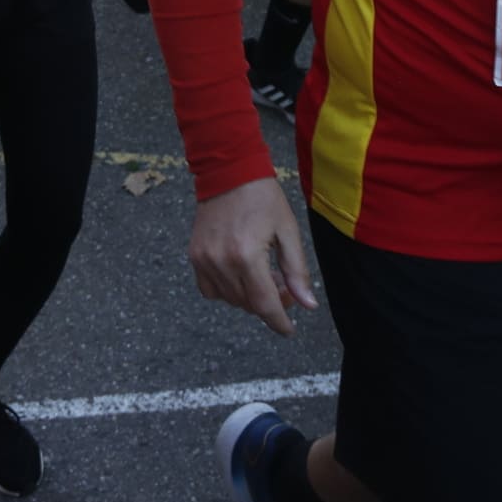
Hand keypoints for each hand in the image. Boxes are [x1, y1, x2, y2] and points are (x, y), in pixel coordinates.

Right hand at [189, 178, 317, 335]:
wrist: (228, 171)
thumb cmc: (263, 198)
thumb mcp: (288, 231)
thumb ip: (296, 271)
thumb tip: (307, 305)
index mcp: (247, 255)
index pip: (264, 304)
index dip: (278, 322)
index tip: (288, 330)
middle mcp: (221, 261)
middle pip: (247, 304)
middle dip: (269, 304)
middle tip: (284, 287)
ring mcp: (204, 260)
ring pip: (230, 299)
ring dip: (249, 297)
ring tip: (264, 276)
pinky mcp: (194, 256)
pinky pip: (210, 289)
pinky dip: (227, 291)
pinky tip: (241, 276)